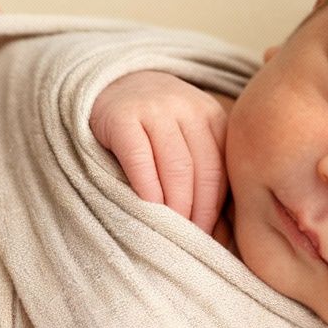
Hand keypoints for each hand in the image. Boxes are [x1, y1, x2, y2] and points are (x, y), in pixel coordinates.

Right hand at [90, 70, 229, 232]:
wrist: (107, 84)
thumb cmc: (149, 126)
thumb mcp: (183, 138)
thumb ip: (201, 172)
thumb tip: (219, 231)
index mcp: (211, 116)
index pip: (220, 172)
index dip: (214, 210)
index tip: (207, 238)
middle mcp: (188, 107)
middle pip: (201, 172)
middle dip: (197, 213)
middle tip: (188, 242)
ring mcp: (155, 108)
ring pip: (176, 168)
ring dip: (175, 208)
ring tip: (170, 232)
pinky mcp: (122, 115)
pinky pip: (140, 160)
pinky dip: (147, 190)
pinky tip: (146, 210)